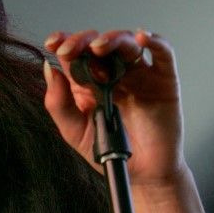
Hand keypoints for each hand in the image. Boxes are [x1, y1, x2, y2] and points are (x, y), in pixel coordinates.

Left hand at [42, 29, 184, 186]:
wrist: (142, 174)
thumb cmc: (109, 153)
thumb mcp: (75, 132)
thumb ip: (59, 104)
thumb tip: (50, 70)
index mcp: (89, 83)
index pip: (76, 55)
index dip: (65, 43)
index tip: (53, 43)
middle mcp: (113, 73)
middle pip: (99, 43)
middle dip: (84, 41)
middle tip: (72, 49)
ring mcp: (138, 73)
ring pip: (127, 43)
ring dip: (112, 39)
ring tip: (99, 47)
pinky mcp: (163, 78)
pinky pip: (163, 52)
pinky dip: (154, 40)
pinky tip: (140, 38)